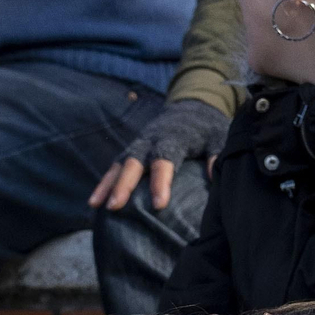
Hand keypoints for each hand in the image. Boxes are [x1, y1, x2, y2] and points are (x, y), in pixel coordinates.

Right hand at [87, 98, 230, 211]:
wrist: (192, 107)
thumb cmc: (207, 129)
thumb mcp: (219, 138)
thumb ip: (217, 156)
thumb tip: (214, 176)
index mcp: (173, 139)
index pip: (164, 161)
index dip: (161, 182)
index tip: (159, 205)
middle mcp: (151, 141)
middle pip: (133, 163)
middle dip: (123, 185)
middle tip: (115, 206)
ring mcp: (138, 145)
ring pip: (119, 165)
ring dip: (107, 185)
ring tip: (96, 206)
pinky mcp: (131, 151)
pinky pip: (115, 168)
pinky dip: (104, 184)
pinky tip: (94, 203)